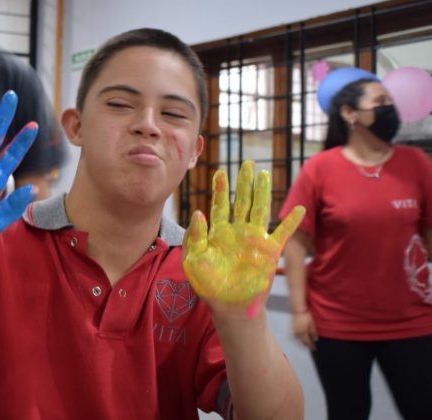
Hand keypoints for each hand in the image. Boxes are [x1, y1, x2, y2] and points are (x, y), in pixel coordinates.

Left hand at [182, 160, 304, 315]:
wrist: (228, 306)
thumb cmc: (208, 285)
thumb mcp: (193, 260)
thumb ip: (194, 237)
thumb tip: (199, 212)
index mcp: (218, 232)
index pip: (220, 205)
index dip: (220, 189)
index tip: (219, 172)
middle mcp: (237, 232)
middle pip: (242, 201)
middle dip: (244, 183)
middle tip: (247, 163)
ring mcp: (254, 240)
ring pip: (260, 210)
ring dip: (263, 193)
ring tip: (264, 174)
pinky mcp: (269, 253)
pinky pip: (282, 234)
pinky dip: (290, 222)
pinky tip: (299, 209)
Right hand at [292, 311, 317, 349]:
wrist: (298, 310)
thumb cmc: (305, 316)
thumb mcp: (312, 324)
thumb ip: (313, 333)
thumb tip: (315, 339)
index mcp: (302, 333)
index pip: (308, 342)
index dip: (312, 346)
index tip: (315, 348)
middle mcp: (297, 333)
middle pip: (302, 342)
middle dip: (307, 345)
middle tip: (312, 347)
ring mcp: (294, 331)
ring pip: (299, 340)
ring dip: (303, 343)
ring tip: (307, 344)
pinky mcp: (292, 329)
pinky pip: (296, 337)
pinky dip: (300, 339)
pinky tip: (302, 338)